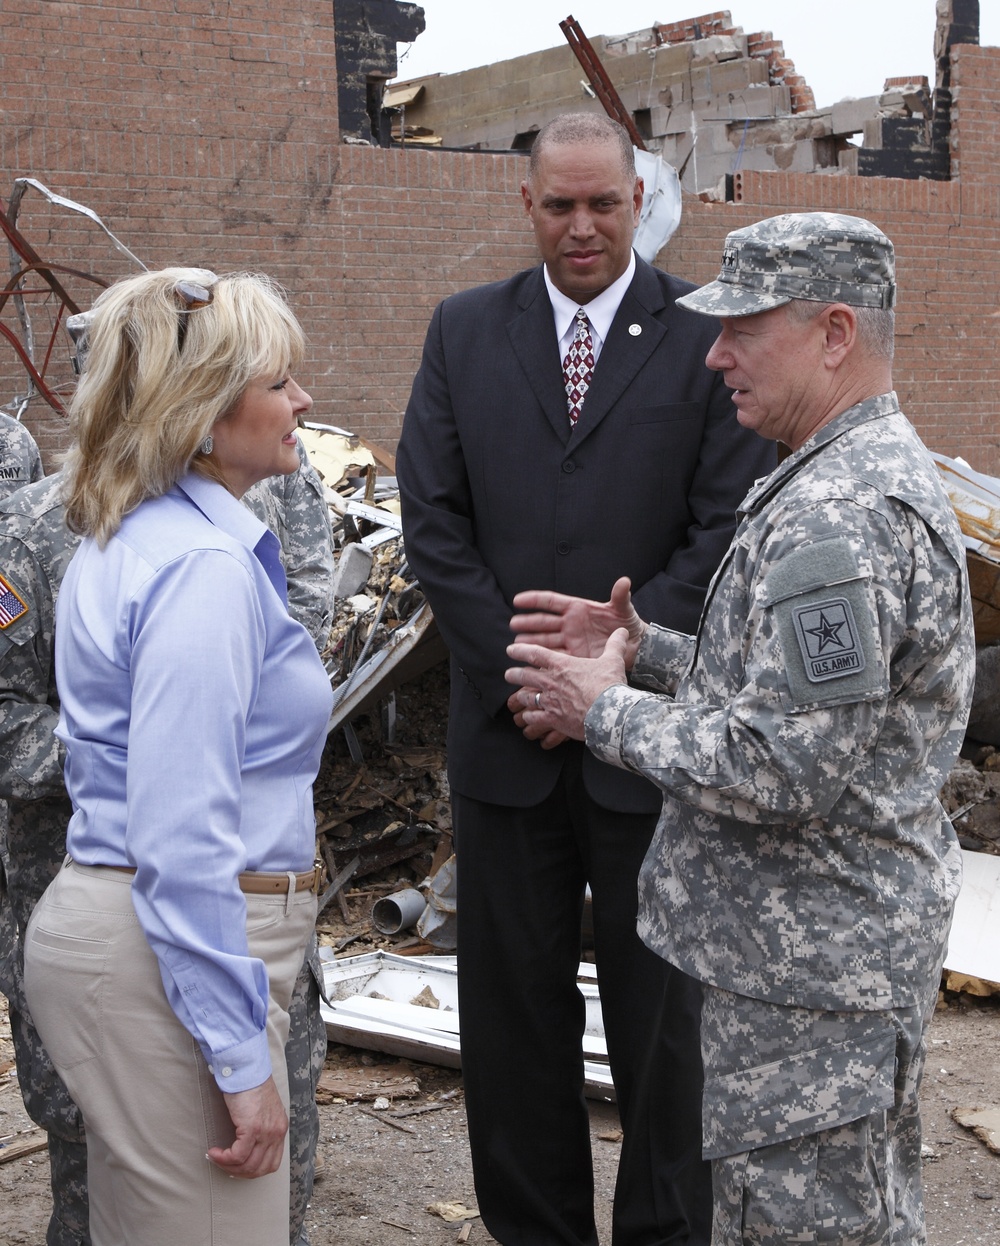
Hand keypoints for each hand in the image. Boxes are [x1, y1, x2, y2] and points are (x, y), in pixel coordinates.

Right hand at [207, 1076, 287, 1179]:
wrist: (247, 1070)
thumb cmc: (250, 1086)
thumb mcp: (263, 1110)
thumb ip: (261, 1127)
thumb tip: (247, 1147)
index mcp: (280, 1128)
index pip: (272, 1163)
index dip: (253, 1171)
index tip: (237, 1168)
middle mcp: (276, 1132)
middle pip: (260, 1169)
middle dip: (240, 1172)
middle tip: (224, 1165)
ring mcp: (266, 1131)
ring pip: (248, 1165)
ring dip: (229, 1166)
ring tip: (216, 1158)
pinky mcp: (252, 1128)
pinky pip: (237, 1155)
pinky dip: (224, 1158)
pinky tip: (214, 1152)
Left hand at [505, 628, 629, 741]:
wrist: (608, 712)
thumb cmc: (609, 684)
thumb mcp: (613, 660)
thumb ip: (615, 645)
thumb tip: (623, 631)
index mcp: (561, 665)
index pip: (534, 654)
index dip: (520, 650)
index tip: (511, 650)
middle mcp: (550, 682)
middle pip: (524, 676)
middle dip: (514, 674)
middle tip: (509, 674)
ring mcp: (549, 701)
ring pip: (526, 697)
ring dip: (520, 696)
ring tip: (515, 698)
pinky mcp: (552, 719)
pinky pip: (534, 718)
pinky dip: (529, 718)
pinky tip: (527, 719)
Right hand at [510, 577, 644, 668]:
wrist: (634, 648)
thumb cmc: (628, 624)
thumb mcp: (624, 610)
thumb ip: (620, 597)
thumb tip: (624, 581)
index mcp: (578, 608)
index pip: (551, 602)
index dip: (534, 600)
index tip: (518, 600)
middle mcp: (570, 624)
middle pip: (543, 622)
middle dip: (528, 623)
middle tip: (514, 624)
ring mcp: (570, 640)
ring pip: (545, 640)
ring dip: (531, 642)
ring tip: (517, 644)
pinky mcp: (573, 656)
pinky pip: (554, 657)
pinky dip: (542, 658)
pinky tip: (529, 660)